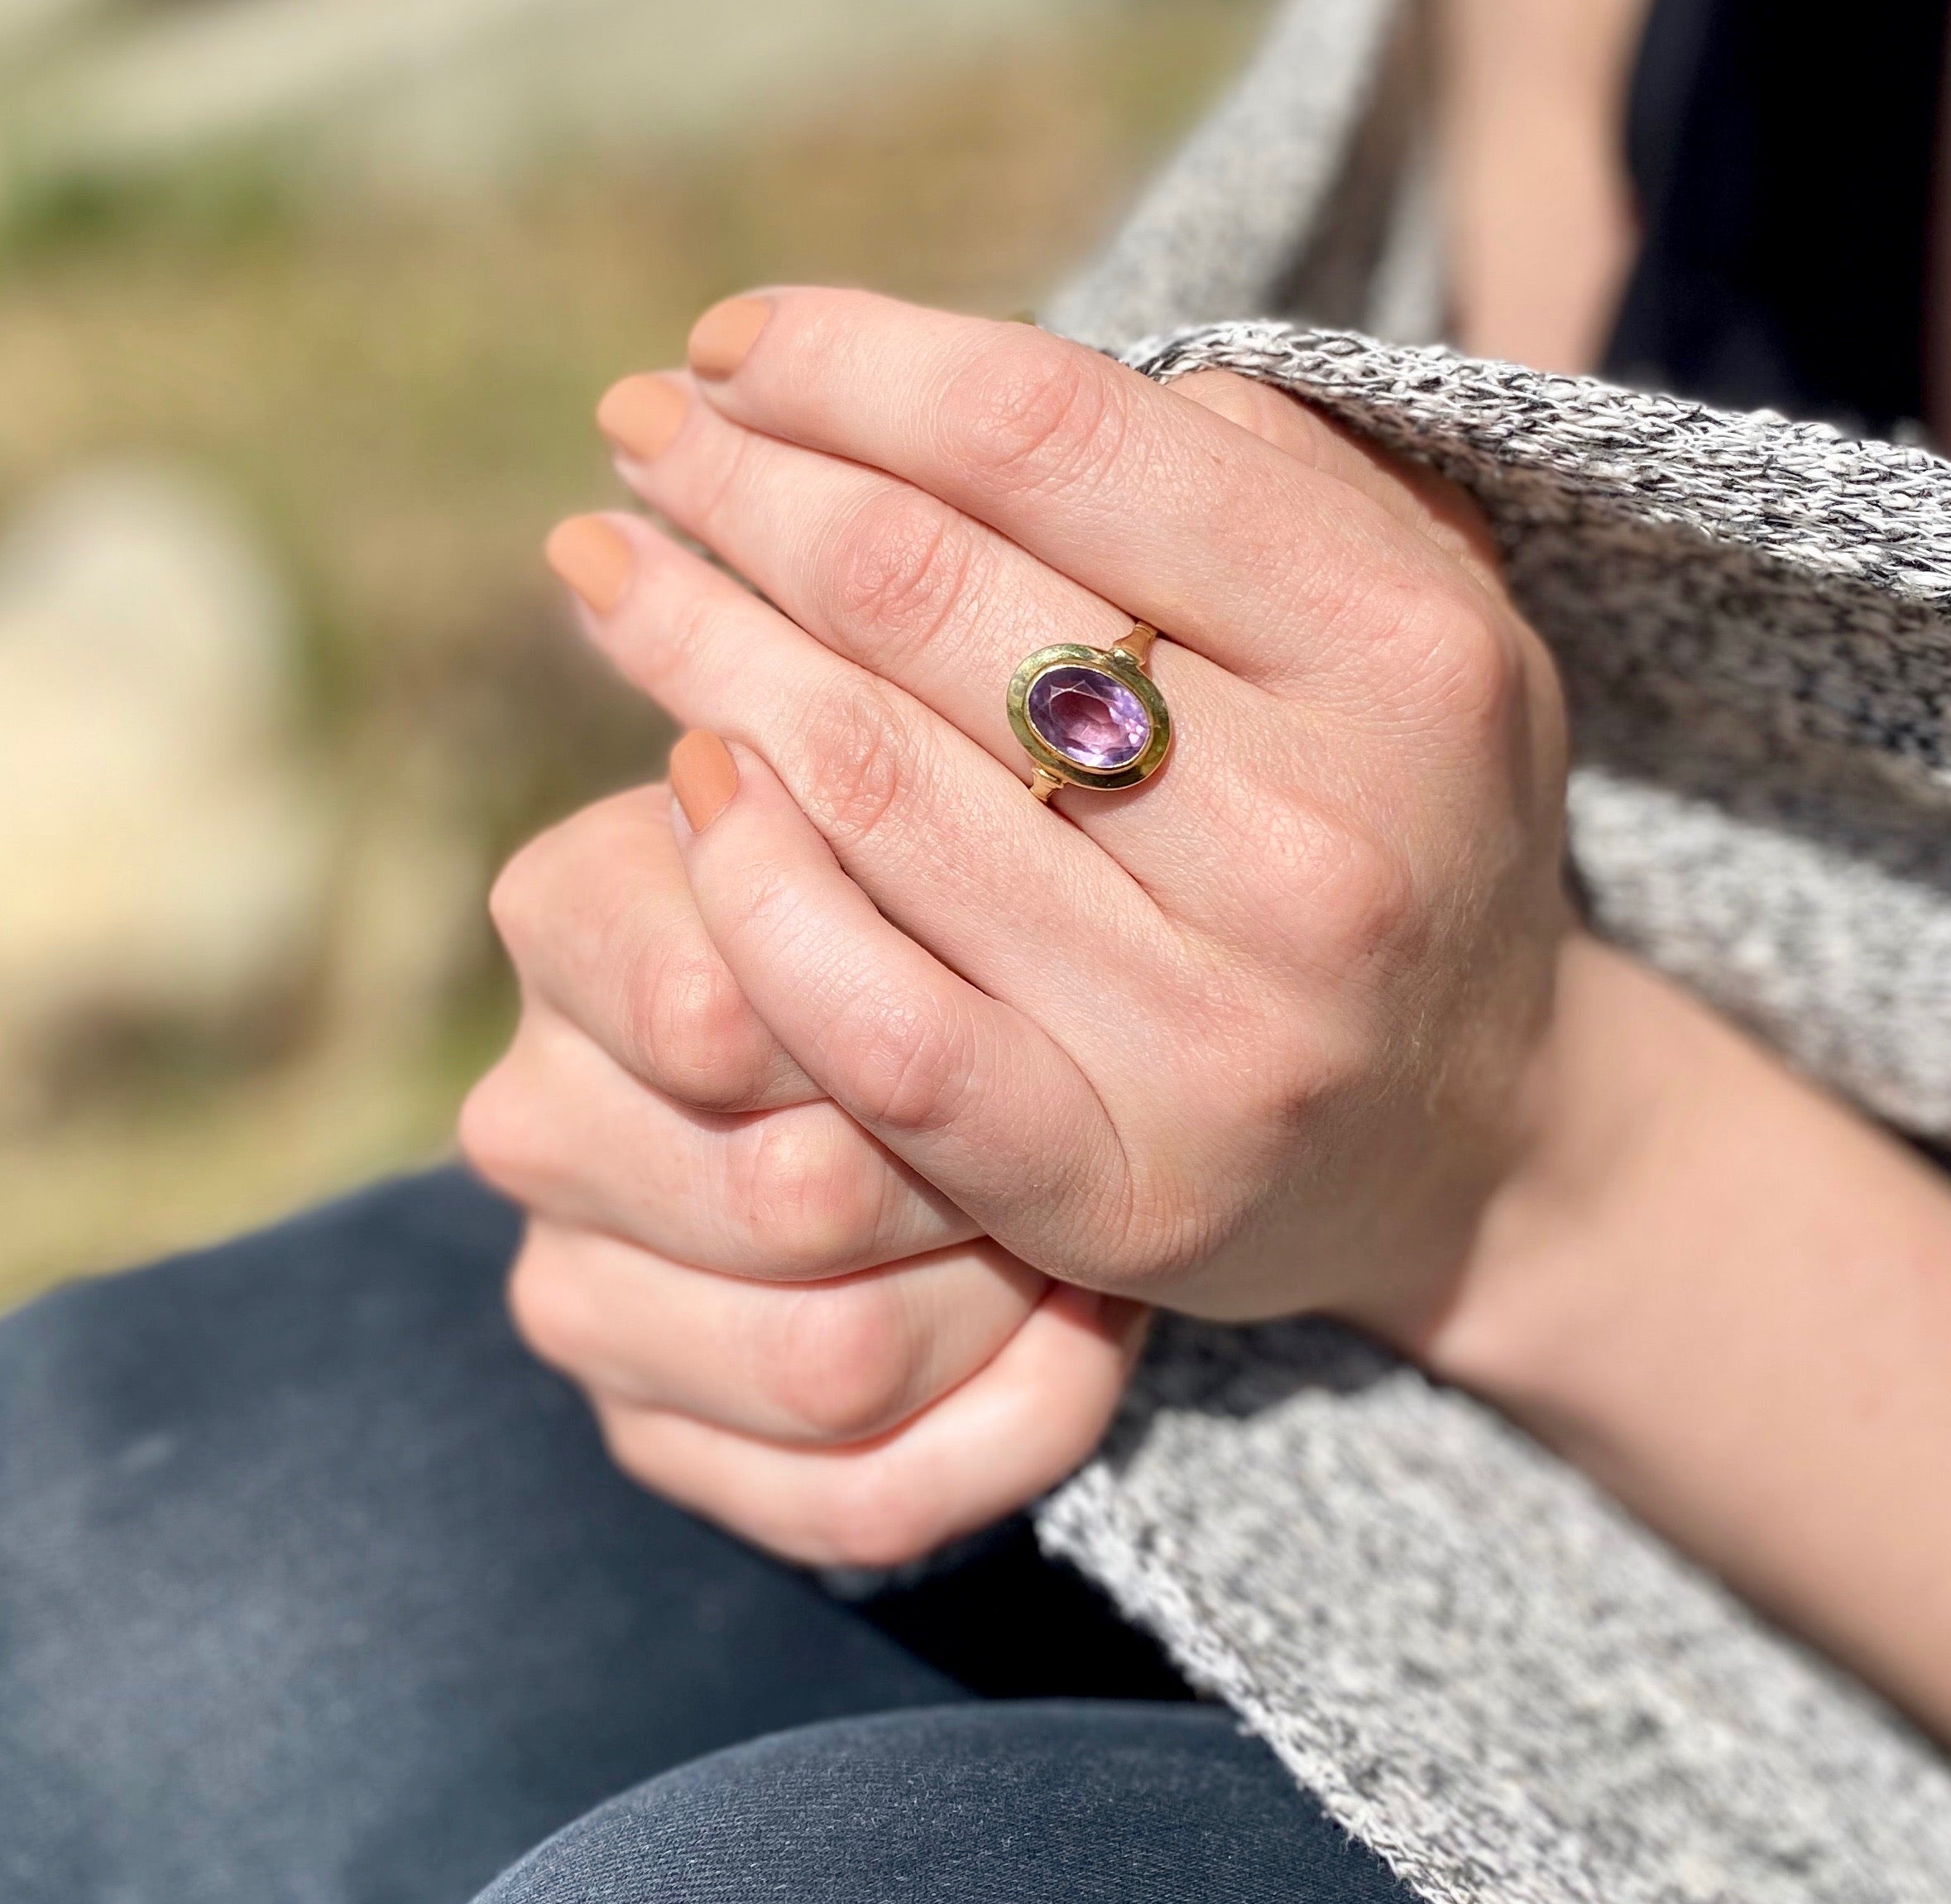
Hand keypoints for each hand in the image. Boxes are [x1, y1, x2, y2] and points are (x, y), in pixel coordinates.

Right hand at [462, 782, 1146, 1565]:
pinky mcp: (654, 1439)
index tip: (1004, 988)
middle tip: (1064, 1121)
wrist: (966, 1039)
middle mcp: (533, 1114)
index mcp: (567, 916)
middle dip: (980, 1171)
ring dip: (1008, 1299)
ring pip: (836, 1363)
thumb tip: (765, 800)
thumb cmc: (935, 906)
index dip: (905, 1033)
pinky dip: (1011, 1428)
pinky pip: (860, 1498)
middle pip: (796, 1198)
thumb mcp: (918, 837)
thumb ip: (878, 816)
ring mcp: (575, 1295)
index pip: (721, 1020)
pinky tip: (1069, 1336)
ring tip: (1066, 1214)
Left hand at [553, 289, 1574, 1351]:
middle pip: (925, 592)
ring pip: (868, 785)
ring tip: (606, 571)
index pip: (1052, 435)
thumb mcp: (1408, 608)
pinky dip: (746, 890)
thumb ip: (1249, 468)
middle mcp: (1321, 844)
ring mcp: (1223, 1033)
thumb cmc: (1400, 815)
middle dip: (738, 486)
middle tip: (638, 434)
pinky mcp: (1119, 1186)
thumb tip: (972, 385)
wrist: (1480, 1132)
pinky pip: (872, 1025)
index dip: (851, 363)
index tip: (732, 342)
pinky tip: (679, 783)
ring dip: (691, 647)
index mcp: (1398, 651)